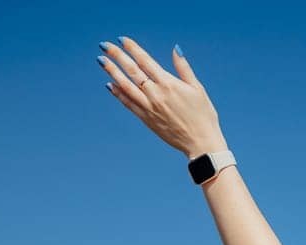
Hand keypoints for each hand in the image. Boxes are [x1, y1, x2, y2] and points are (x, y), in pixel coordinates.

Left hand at [98, 38, 226, 158]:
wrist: (201, 143)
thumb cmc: (203, 115)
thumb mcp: (197, 88)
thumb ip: (184, 68)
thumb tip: (176, 49)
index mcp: (169, 84)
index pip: (145, 61)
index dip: (132, 49)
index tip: (121, 40)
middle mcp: (156, 94)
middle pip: (132, 71)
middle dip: (117, 56)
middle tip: (104, 45)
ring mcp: (149, 108)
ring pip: (126, 86)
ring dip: (112, 72)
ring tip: (102, 61)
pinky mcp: (147, 119)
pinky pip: (129, 104)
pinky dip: (118, 93)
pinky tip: (111, 84)